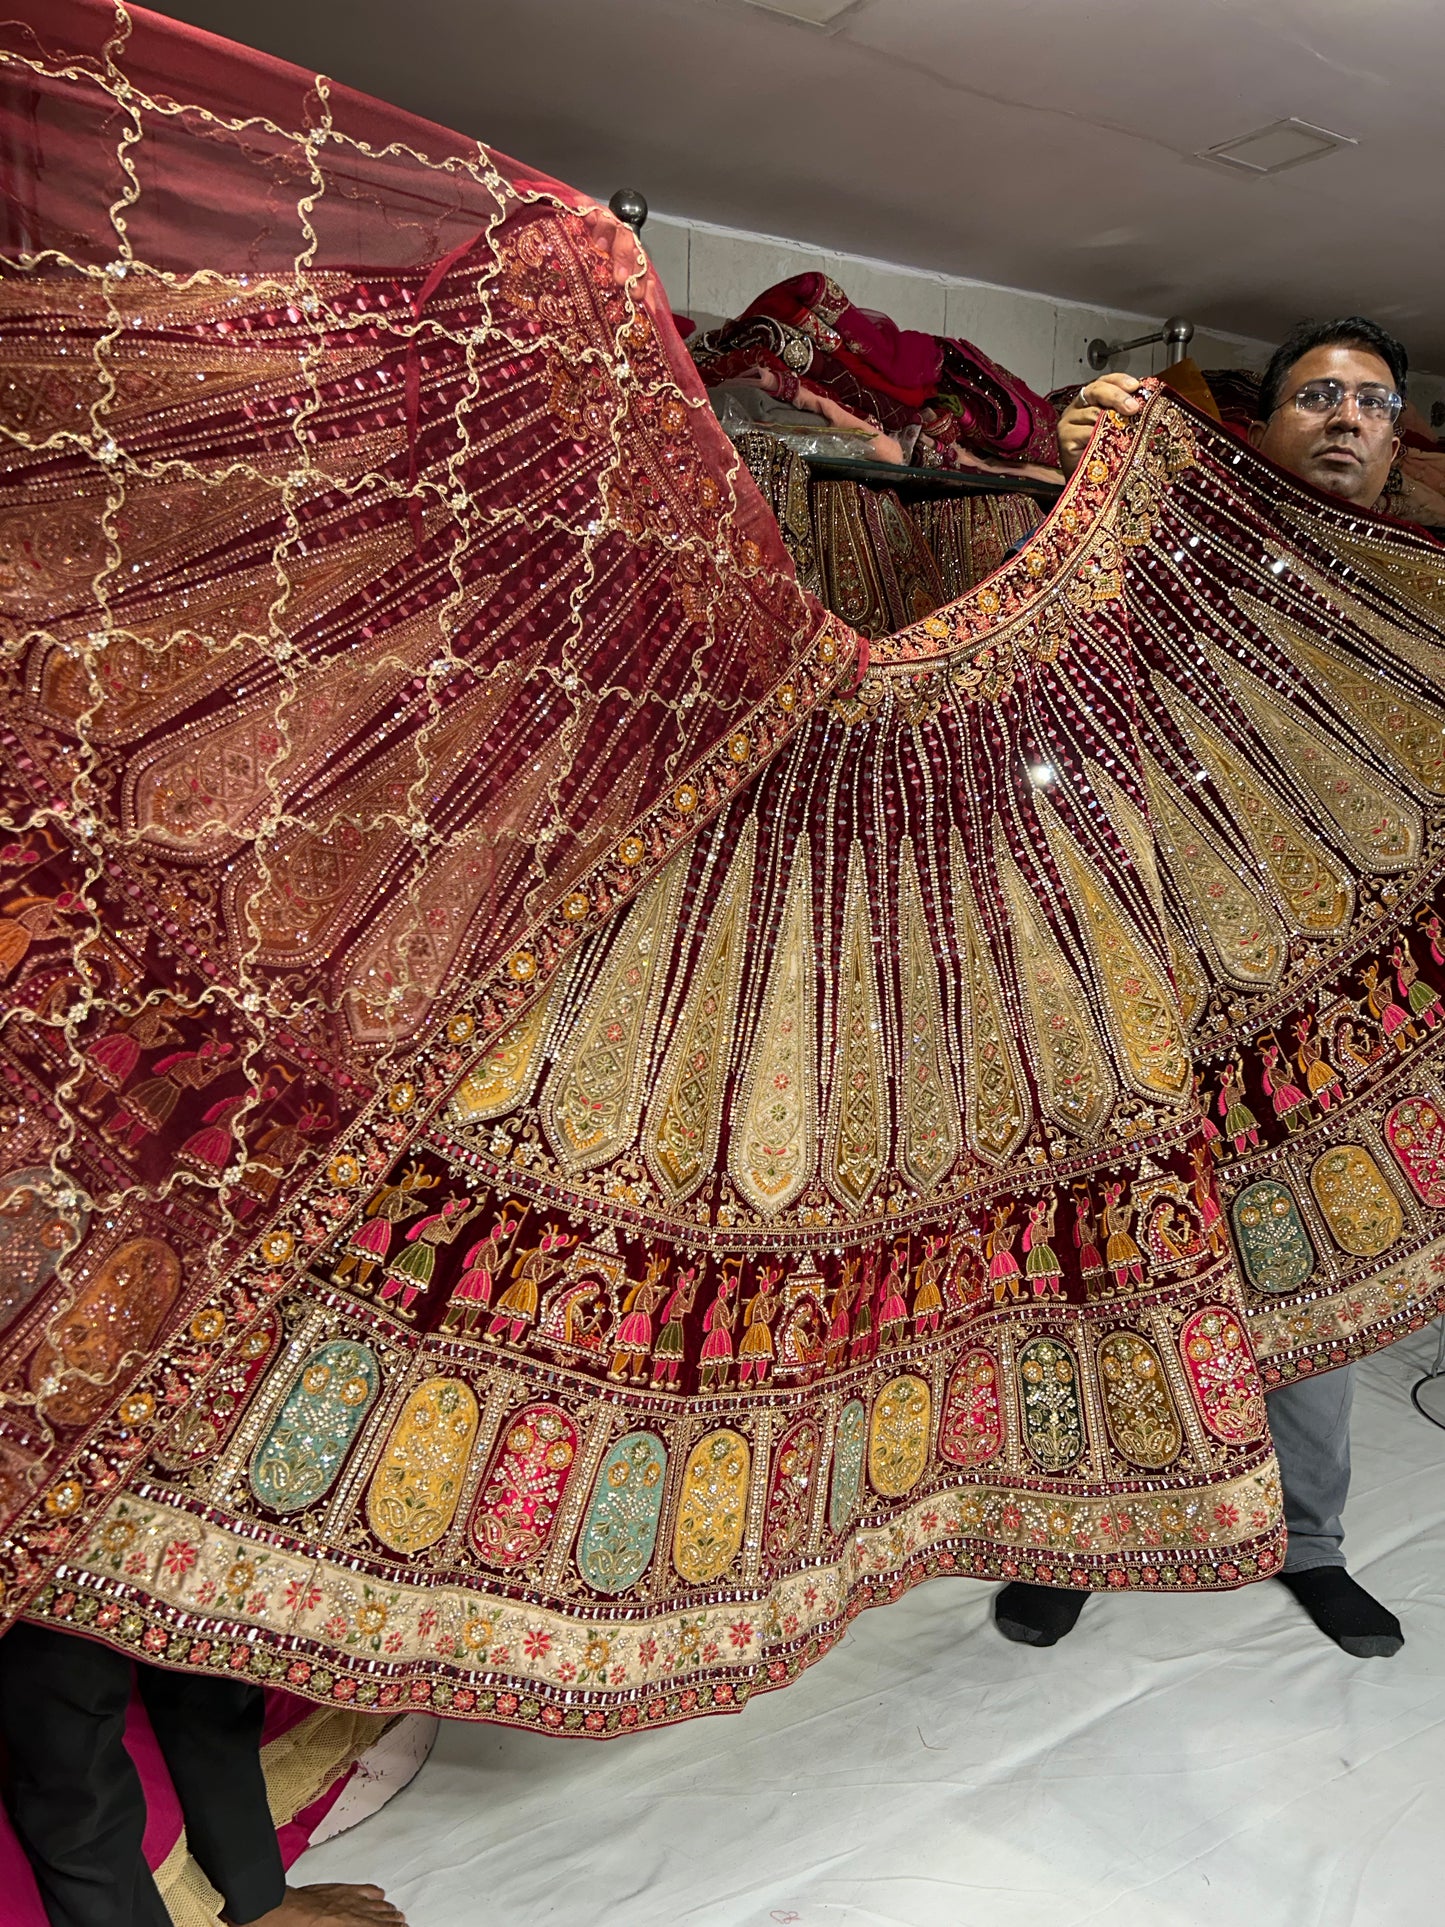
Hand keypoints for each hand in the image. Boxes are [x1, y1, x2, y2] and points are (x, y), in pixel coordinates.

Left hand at [236, 1883, 409, 1926]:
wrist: (272, 1910)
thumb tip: (353, 1925)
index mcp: (346, 1926)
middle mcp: (349, 1913)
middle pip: (378, 1919)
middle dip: (393, 1923)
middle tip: (404, 1924)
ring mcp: (343, 1899)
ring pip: (373, 1905)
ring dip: (387, 1911)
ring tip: (397, 1915)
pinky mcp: (334, 1889)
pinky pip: (360, 1890)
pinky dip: (373, 1893)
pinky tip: (379, 1894)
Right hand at [1057, 373, 1144, 476]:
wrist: (1090, 484)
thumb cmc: (1106, 455)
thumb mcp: (1119, 429)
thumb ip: (1126, 415)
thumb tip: (1149, 405)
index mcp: (1091, 401)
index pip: (1104, 381)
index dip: (1119, 381)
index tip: (1135, 386)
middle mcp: (1077, 407)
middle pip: (1096, 391)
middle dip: (1117, 397)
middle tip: (1134, 408)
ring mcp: (1068, 422)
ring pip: (1093, 413)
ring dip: (1112, 422)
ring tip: (1127, 433)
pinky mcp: (1064, 438)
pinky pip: (1086, 432)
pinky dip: (1100, 437)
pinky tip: (1110, 444)